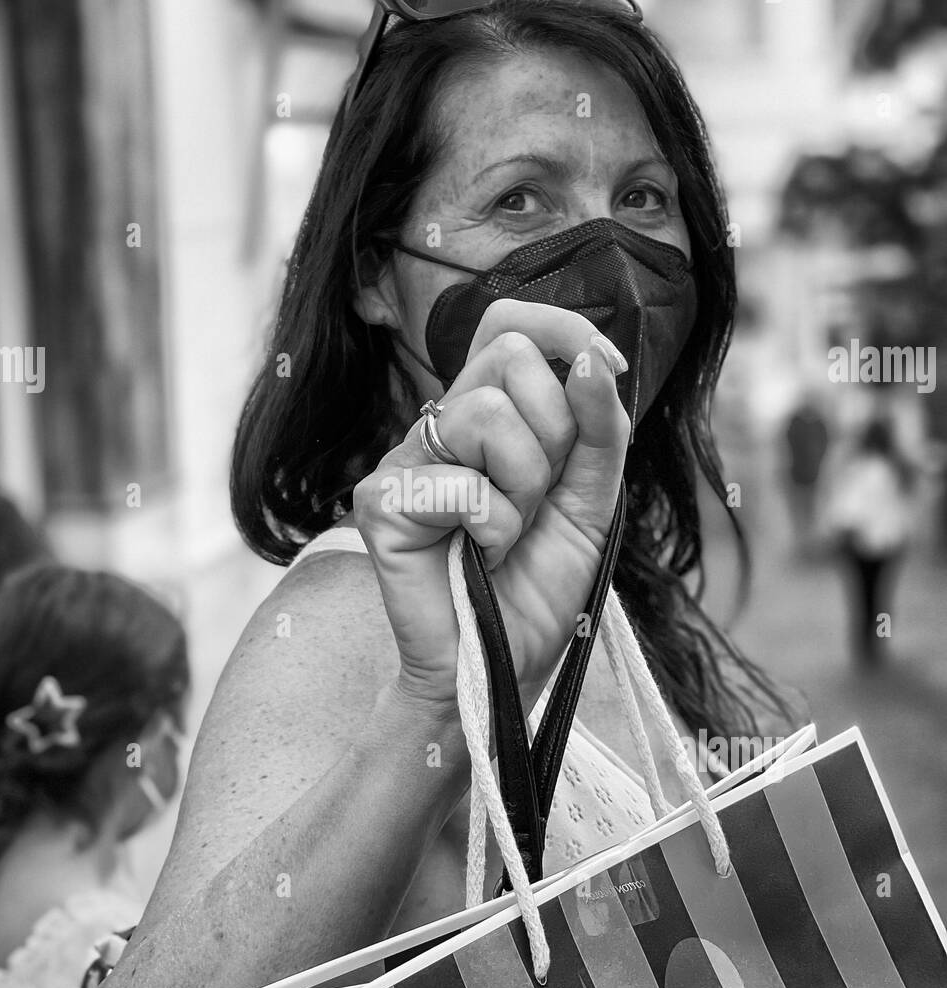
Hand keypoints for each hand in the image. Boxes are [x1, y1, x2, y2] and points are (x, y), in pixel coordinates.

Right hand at [353, 300, 630, 705]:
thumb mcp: (591, 500)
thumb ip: (599, 430)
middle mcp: (441, 425)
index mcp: (487, 414)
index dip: (564, 329)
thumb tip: (592, 360)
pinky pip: (462, 484)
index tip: (604, 370)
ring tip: (505, 533)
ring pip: (487, 415)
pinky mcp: (381, 500)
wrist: (501, 664)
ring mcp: (404, 458)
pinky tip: (475, 555)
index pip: (510, 323)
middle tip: (536, 498)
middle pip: (511, 358)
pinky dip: (492, 529)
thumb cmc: (537, 587)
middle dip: (553, 434)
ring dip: (522, 489)